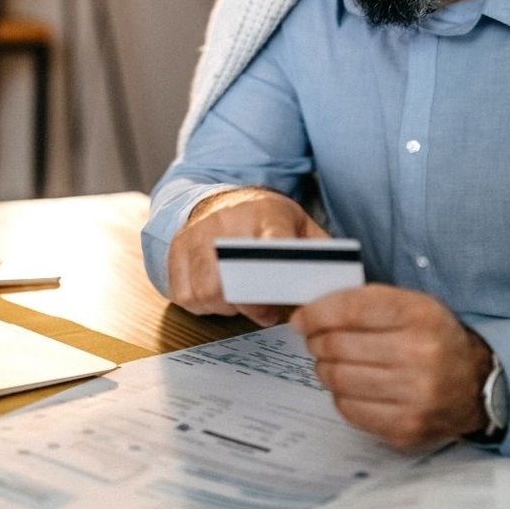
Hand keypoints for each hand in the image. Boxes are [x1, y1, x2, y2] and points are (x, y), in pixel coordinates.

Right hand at [166, 187, 328, 325]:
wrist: (220, 200)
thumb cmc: (264, 220)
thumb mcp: (299, 224)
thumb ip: (318, 252)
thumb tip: (335, 285)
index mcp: (264, 213)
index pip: (271, 242)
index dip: (277, 274)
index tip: (283, 294)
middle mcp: (224, 222)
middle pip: (232, 280)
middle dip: (250, 304)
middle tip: (265, 308)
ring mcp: (195, 236)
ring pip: (207, 293)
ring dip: (225, 306)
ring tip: (239, 299)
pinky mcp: (174, 251)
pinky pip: (185, 296)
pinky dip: (202, 304)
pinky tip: (217, 295)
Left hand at [291, 285, 491, 448]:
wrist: (475, 385)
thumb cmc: (433, 339)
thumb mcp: (411, 305)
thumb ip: (363, 302)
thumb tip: (308, 316)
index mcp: (420, 315)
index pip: (350, 309)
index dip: (317, 313)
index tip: (303, 319)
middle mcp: (420, 355)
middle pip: (337, 345)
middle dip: (318, 341)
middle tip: (319, 341)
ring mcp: (414, 397)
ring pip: (338, 379)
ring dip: (326, 369)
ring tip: (336, 363)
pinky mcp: (405, 428)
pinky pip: (348, 410)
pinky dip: (341, 395)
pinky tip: (353, 387)